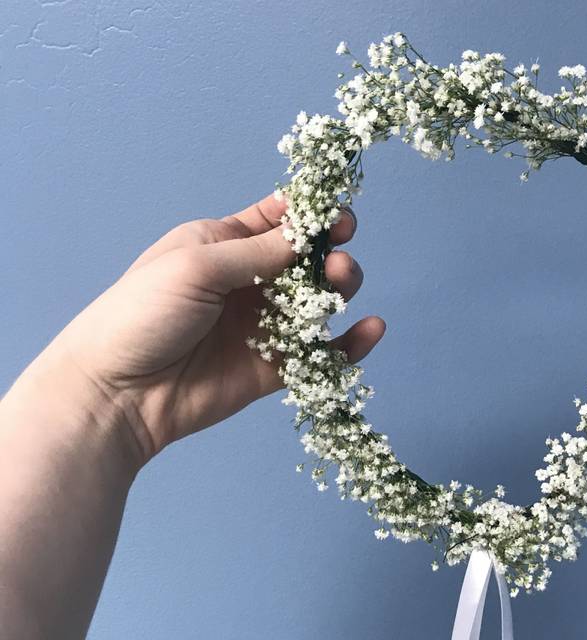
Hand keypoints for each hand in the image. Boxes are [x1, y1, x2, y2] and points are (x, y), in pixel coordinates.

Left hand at [44, 194, 384, 464]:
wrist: (117, 393)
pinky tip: (371, 330)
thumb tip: (310, 233)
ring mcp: (263, 326)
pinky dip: (350, 344)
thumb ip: (259, 252)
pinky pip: (320, 353)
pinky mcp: (273, 368)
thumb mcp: (198, 266)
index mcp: (224, 245)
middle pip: (307, 261)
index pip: (278, 220)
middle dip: (330, 256)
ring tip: (341, 288)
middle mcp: (248, 282)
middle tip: (335, 265)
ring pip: (318, 303)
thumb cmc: (142, 313)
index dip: (312, 215)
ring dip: (339, 292)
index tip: (339, 217)